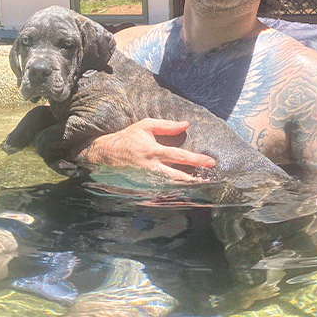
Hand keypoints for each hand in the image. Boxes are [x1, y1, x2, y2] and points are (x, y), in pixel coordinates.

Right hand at [75, 118, 215, 182]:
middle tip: (209, 181)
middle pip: (178, 176)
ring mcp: (147, 179)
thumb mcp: (145, 126)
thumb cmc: (127, 138)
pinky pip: (160, 191)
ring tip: (200, 187)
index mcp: (154, 151)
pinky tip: (182, 192)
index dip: (196, 159)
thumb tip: (185, 124)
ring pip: (170, 186)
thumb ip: (166, 125)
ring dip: (185, 187)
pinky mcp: (142, 186)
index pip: (179, 155)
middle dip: (195, 179)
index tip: (211, 161)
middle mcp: (152, 167)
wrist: (105, 153)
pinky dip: (172, 192)